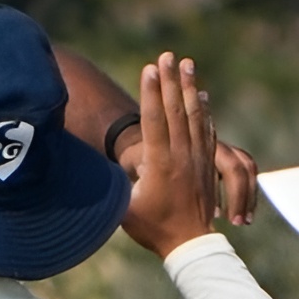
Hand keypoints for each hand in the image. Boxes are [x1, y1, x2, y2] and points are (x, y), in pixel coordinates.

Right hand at [123, 53, 222, 258]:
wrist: (190, 245)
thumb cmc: (152, 228)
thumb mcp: (125, 208)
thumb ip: (113, 185)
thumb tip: (92, 167)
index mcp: (161, 165)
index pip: (155, 121)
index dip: (151, 93)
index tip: (150, 68)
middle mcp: (181, 156)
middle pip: (176, 111)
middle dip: (170, 80)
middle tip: (168, 54)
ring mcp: (197, 159)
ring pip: (194, 116)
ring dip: (189, 88)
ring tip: (187, 64)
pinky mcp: (205, 164)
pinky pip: (205, 130)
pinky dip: (203, 111)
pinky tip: (201, 96)